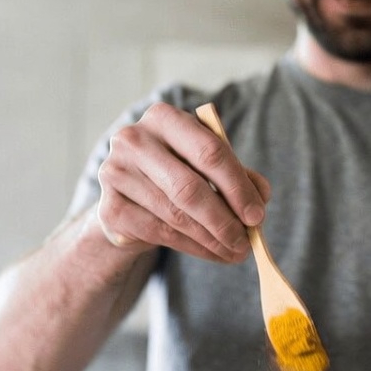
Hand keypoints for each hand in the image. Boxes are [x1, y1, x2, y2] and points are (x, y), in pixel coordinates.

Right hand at [96, 103, 269, 262]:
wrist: (129, 196)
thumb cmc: (176, 173)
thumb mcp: (207, 165)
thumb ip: (238, 175)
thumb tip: (260, 199)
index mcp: (164, 117)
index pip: (210, 151)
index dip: (238, 187)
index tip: (257, 216)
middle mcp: (134, 139)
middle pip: (190, 188)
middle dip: (224, 220)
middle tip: (247, 242)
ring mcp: (115, 173)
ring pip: (176, 215)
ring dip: (212, 239)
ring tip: (235, 252)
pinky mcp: (110, 208)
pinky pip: (160, 233)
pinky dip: (193, 247)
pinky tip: (212, 253)